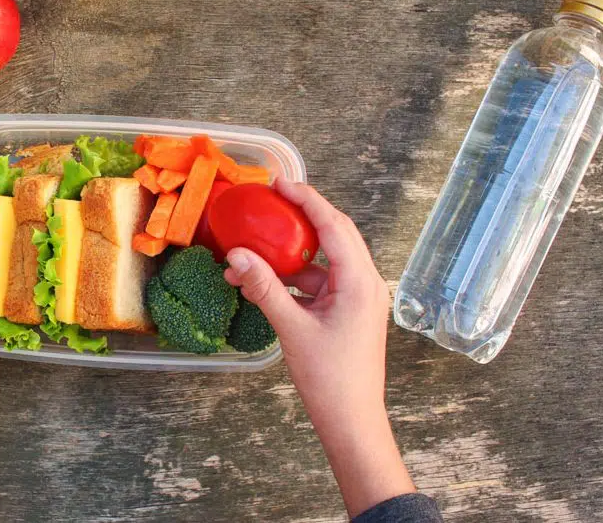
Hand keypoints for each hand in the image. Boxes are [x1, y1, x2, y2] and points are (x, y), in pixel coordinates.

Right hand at [224, 179, 414, 517]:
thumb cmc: (330, 379)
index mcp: (361, 282)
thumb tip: (237, 255)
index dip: (307, 199)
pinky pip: (321, 284)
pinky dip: (295, 279)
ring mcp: (360, 299)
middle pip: (335, 235)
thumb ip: (264, 287)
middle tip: (272, 199)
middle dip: (302, 217)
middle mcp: (366, 284)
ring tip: (254, 253)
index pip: (334, 225)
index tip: (280, 182)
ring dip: (291, 256)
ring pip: (325, 262)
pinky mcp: (350, 313)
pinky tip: (265, 284)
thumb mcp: (291, 328)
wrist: (352, 421)